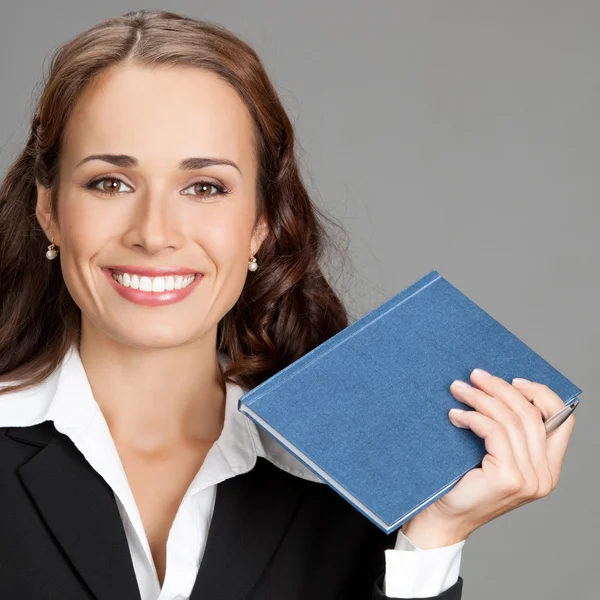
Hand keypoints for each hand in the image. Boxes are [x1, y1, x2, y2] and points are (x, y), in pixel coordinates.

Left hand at [400, 368, 575, 548]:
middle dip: (500, 388)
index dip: (541, 394)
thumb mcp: (493, 454)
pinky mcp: (509, 478)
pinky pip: (494, 431)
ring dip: (481, 397)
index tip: (513, 380)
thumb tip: (495, 386)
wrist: (443, 518)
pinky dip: (473, 416)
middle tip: (474, 375)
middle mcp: (545, 475)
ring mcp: (530, 479)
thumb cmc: (462, 482)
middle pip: (531, 414)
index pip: (562, 420)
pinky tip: (455, 415)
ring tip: (458, 389)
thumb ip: (507, 432)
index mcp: (548, 468)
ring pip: (511, 420)